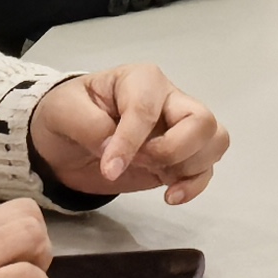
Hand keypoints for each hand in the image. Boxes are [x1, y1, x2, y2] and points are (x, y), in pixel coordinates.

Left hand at [34, 64, 230, 202]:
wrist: (63, 144)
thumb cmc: (66, 116)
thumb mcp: (64, 113)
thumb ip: (89, 126)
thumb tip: (114, 152)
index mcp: (142, 81)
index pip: (148, 109)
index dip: (131, 141)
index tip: (109, 168)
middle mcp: (170, 101)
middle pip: (202, 121)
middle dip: (174, 150)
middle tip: (141, 162)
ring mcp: (179, 130)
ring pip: (214, 143)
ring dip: (188, 166)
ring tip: (155, 175)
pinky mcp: (179, 159)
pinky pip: (206, 169)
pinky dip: (195, 186)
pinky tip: (170, 196)